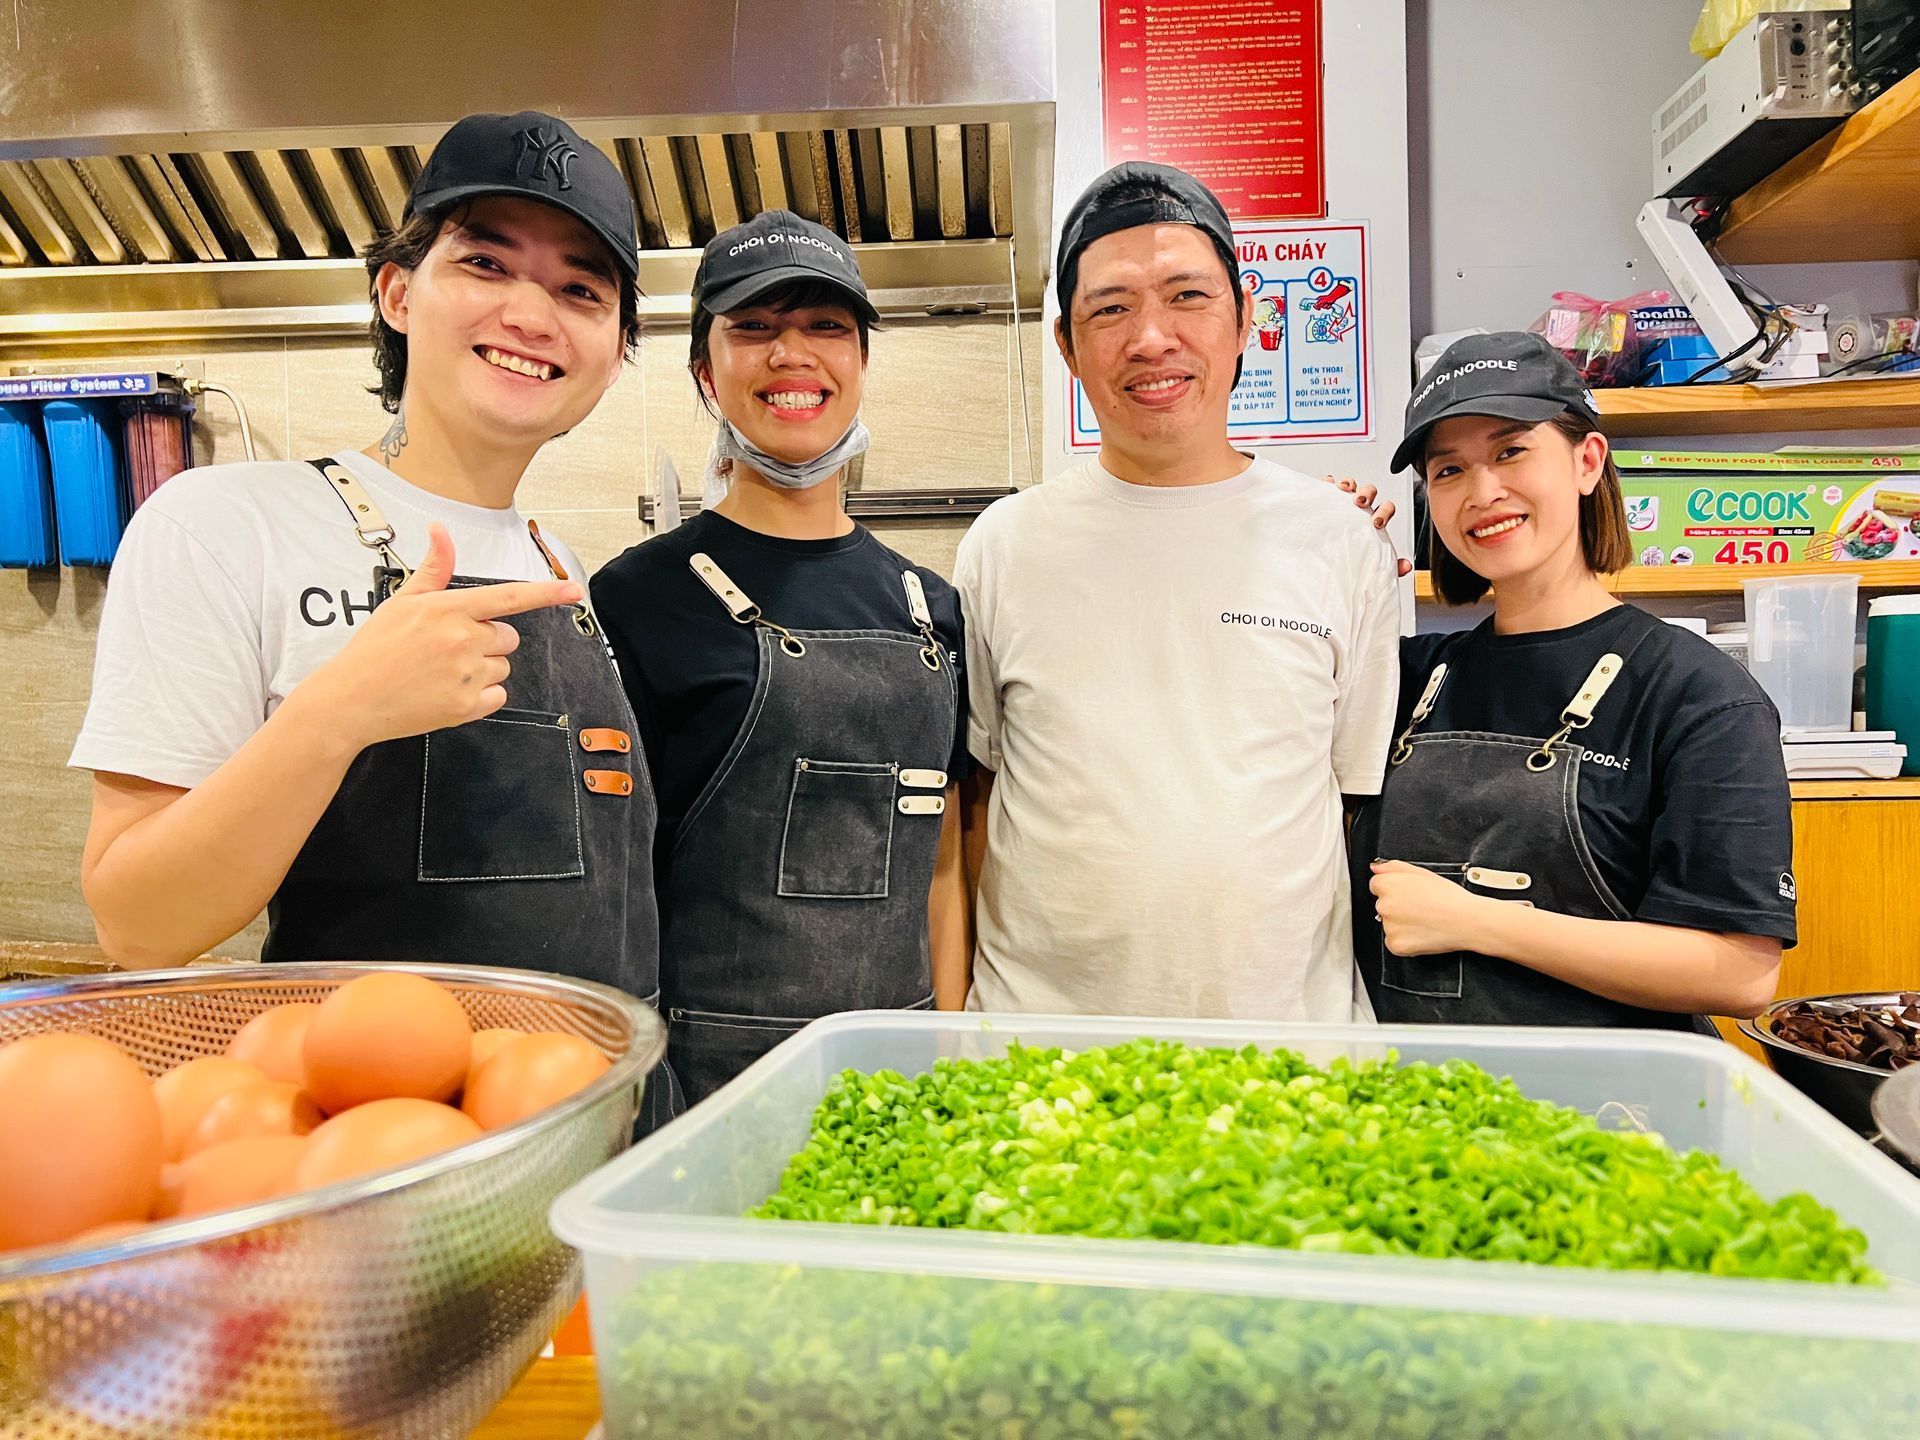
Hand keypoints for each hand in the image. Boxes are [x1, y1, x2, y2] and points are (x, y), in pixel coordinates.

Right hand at [297, 524, 584, 751]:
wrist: (350, 700)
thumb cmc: (373, 649)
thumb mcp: (402, 602)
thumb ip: (434, 569)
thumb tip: (441, 530)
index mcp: (450, 610)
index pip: (510, 597)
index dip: (547, 593)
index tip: (574, 590)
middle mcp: (464, 640)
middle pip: (508, 636)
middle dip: (488, 641)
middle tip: (449, 648)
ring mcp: (467, 674)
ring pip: (504, 667)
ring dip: (484, 668)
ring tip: (443, 671)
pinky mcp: (466, 705)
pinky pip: (498, 696)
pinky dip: (481, 696)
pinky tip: (449, 691)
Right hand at [1324, 475, 1411, 576]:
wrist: (1323, 568)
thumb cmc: (1346, 563)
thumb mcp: (1368, 568)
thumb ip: (1389, 566)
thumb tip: (1406, 566)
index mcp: (1371, 521)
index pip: (1386, 509)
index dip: (1384, 512)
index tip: (1376, 523)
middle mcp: (1358, 509)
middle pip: (1369, 492)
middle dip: (1367, 494)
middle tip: (1359, 503)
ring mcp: (1341, 503)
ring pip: (1351, 485)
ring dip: (1349, 484)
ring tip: (1343, 490)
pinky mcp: (1324, 501)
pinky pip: (1328, 485)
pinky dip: (1328, 482)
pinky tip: (1327, 485)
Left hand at [1369, 859, 1492, 955]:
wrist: (1467, 921)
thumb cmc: (1449, 897)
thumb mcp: (1422, 872)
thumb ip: (1393, 867)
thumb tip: (1375, 868)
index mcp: (1387, 885)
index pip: (1377, 886)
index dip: (1395, 890)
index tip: (1409, 895)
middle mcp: (1384, 905)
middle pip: (1383, 906)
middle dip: (1398, 907)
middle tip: (1421, 908)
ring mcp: (1389, 927)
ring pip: (1390, 925)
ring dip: (1402, 925)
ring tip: (1425, 920)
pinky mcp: (1395, 944)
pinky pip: (1394, 943)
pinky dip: (1406, 941)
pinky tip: (1422, 933)